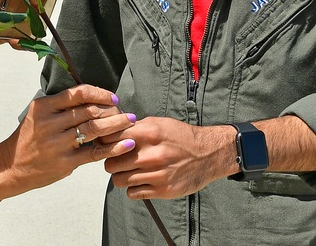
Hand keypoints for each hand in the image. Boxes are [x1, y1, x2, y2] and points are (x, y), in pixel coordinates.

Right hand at [0, 84, 134, 190]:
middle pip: (89, 111)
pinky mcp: (64, 163)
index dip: (99, 94)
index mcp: (44, 107)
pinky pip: (94, 153)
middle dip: (112, 110)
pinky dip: (113, 148)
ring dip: (116, 125)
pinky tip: (126, 144)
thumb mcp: (37, 115)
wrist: (10, 166)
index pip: (77, 93)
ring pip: (94, 129)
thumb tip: (93, 97)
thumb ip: (60, 106)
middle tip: (126, 112)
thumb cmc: (28, 139)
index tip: (113, 98)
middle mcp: (50, 124)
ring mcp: (57, 144)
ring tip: (130, 122)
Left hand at [103, 117, 233, 199]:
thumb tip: (112, 130)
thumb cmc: (182, 137)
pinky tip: (140, 181)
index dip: (106, 143)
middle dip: (112, 162)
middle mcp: (152, 154)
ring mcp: (157, 174)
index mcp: (149, 133)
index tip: (108, 145)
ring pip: (119, 180)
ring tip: (129, 171)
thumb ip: (136, 127)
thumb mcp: (159, 123)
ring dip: (121, 176)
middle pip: (111, 163)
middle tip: (118, 161)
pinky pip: (133, 193)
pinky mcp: (163, 190)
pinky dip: (133, 188)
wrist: (209, 154)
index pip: (111, 140)